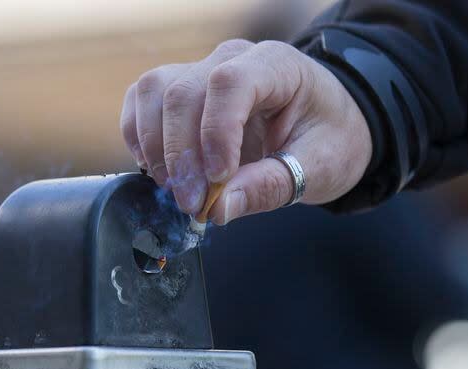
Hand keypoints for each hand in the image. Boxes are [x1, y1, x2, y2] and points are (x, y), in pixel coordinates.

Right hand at [119, 39, 372, 223]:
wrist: (323, 126)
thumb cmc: (327, 140)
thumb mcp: (319, 167)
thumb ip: (271, 186)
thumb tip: (218, 210)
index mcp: (277, 66)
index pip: (231, 83)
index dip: (215, 133)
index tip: (218, 181)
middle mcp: (232, 60)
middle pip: (183, 92)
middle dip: (181, 156)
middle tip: (192, 205)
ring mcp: (200, 71)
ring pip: (153, 92)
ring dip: (156, 149)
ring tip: (176, 190)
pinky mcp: (177, 91)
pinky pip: (141, 102)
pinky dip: (139, 138)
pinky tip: (157, 170)